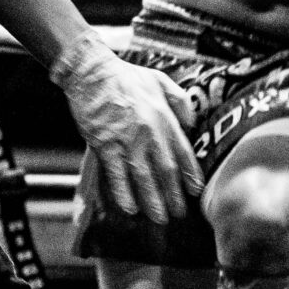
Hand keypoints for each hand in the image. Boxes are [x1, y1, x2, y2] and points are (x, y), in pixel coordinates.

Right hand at [54, 35, 201, 226]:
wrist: (92, 72)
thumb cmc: (125, 75)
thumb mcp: (161, 80)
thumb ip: (180, 101)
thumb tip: (192, 122)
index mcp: (165, 117)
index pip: (183, 152)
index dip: (191, 174)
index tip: (197, 191)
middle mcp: (149, 132)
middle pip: (166, 170)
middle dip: (174, 194)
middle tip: (179, 213)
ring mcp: (127, 140)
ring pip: (143, 176)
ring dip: (152, 199)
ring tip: (159, 217)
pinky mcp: (105, 144)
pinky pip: (116, 173)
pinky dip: (123, 192)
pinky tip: (130, 207)